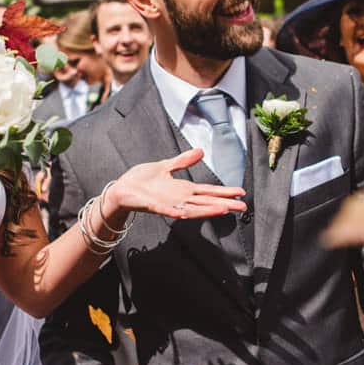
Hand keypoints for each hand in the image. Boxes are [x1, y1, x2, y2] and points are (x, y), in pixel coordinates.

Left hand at [102, 148, 247, 222]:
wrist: (121, 189)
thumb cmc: (141, 180)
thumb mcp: (165, 166)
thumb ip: (183, 161)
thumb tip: (201, 151)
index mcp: (182, 189)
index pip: (208, 191)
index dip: (224, 192)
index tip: (240, 193)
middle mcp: (179, 198)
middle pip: (206, 202)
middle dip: (224, 203)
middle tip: (242, 207)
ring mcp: (168, 203)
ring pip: (192, 208)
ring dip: (207, 209)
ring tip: (224, 209)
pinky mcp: (154, 206)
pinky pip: (168, 210)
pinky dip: (178, 211)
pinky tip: (185, 213)